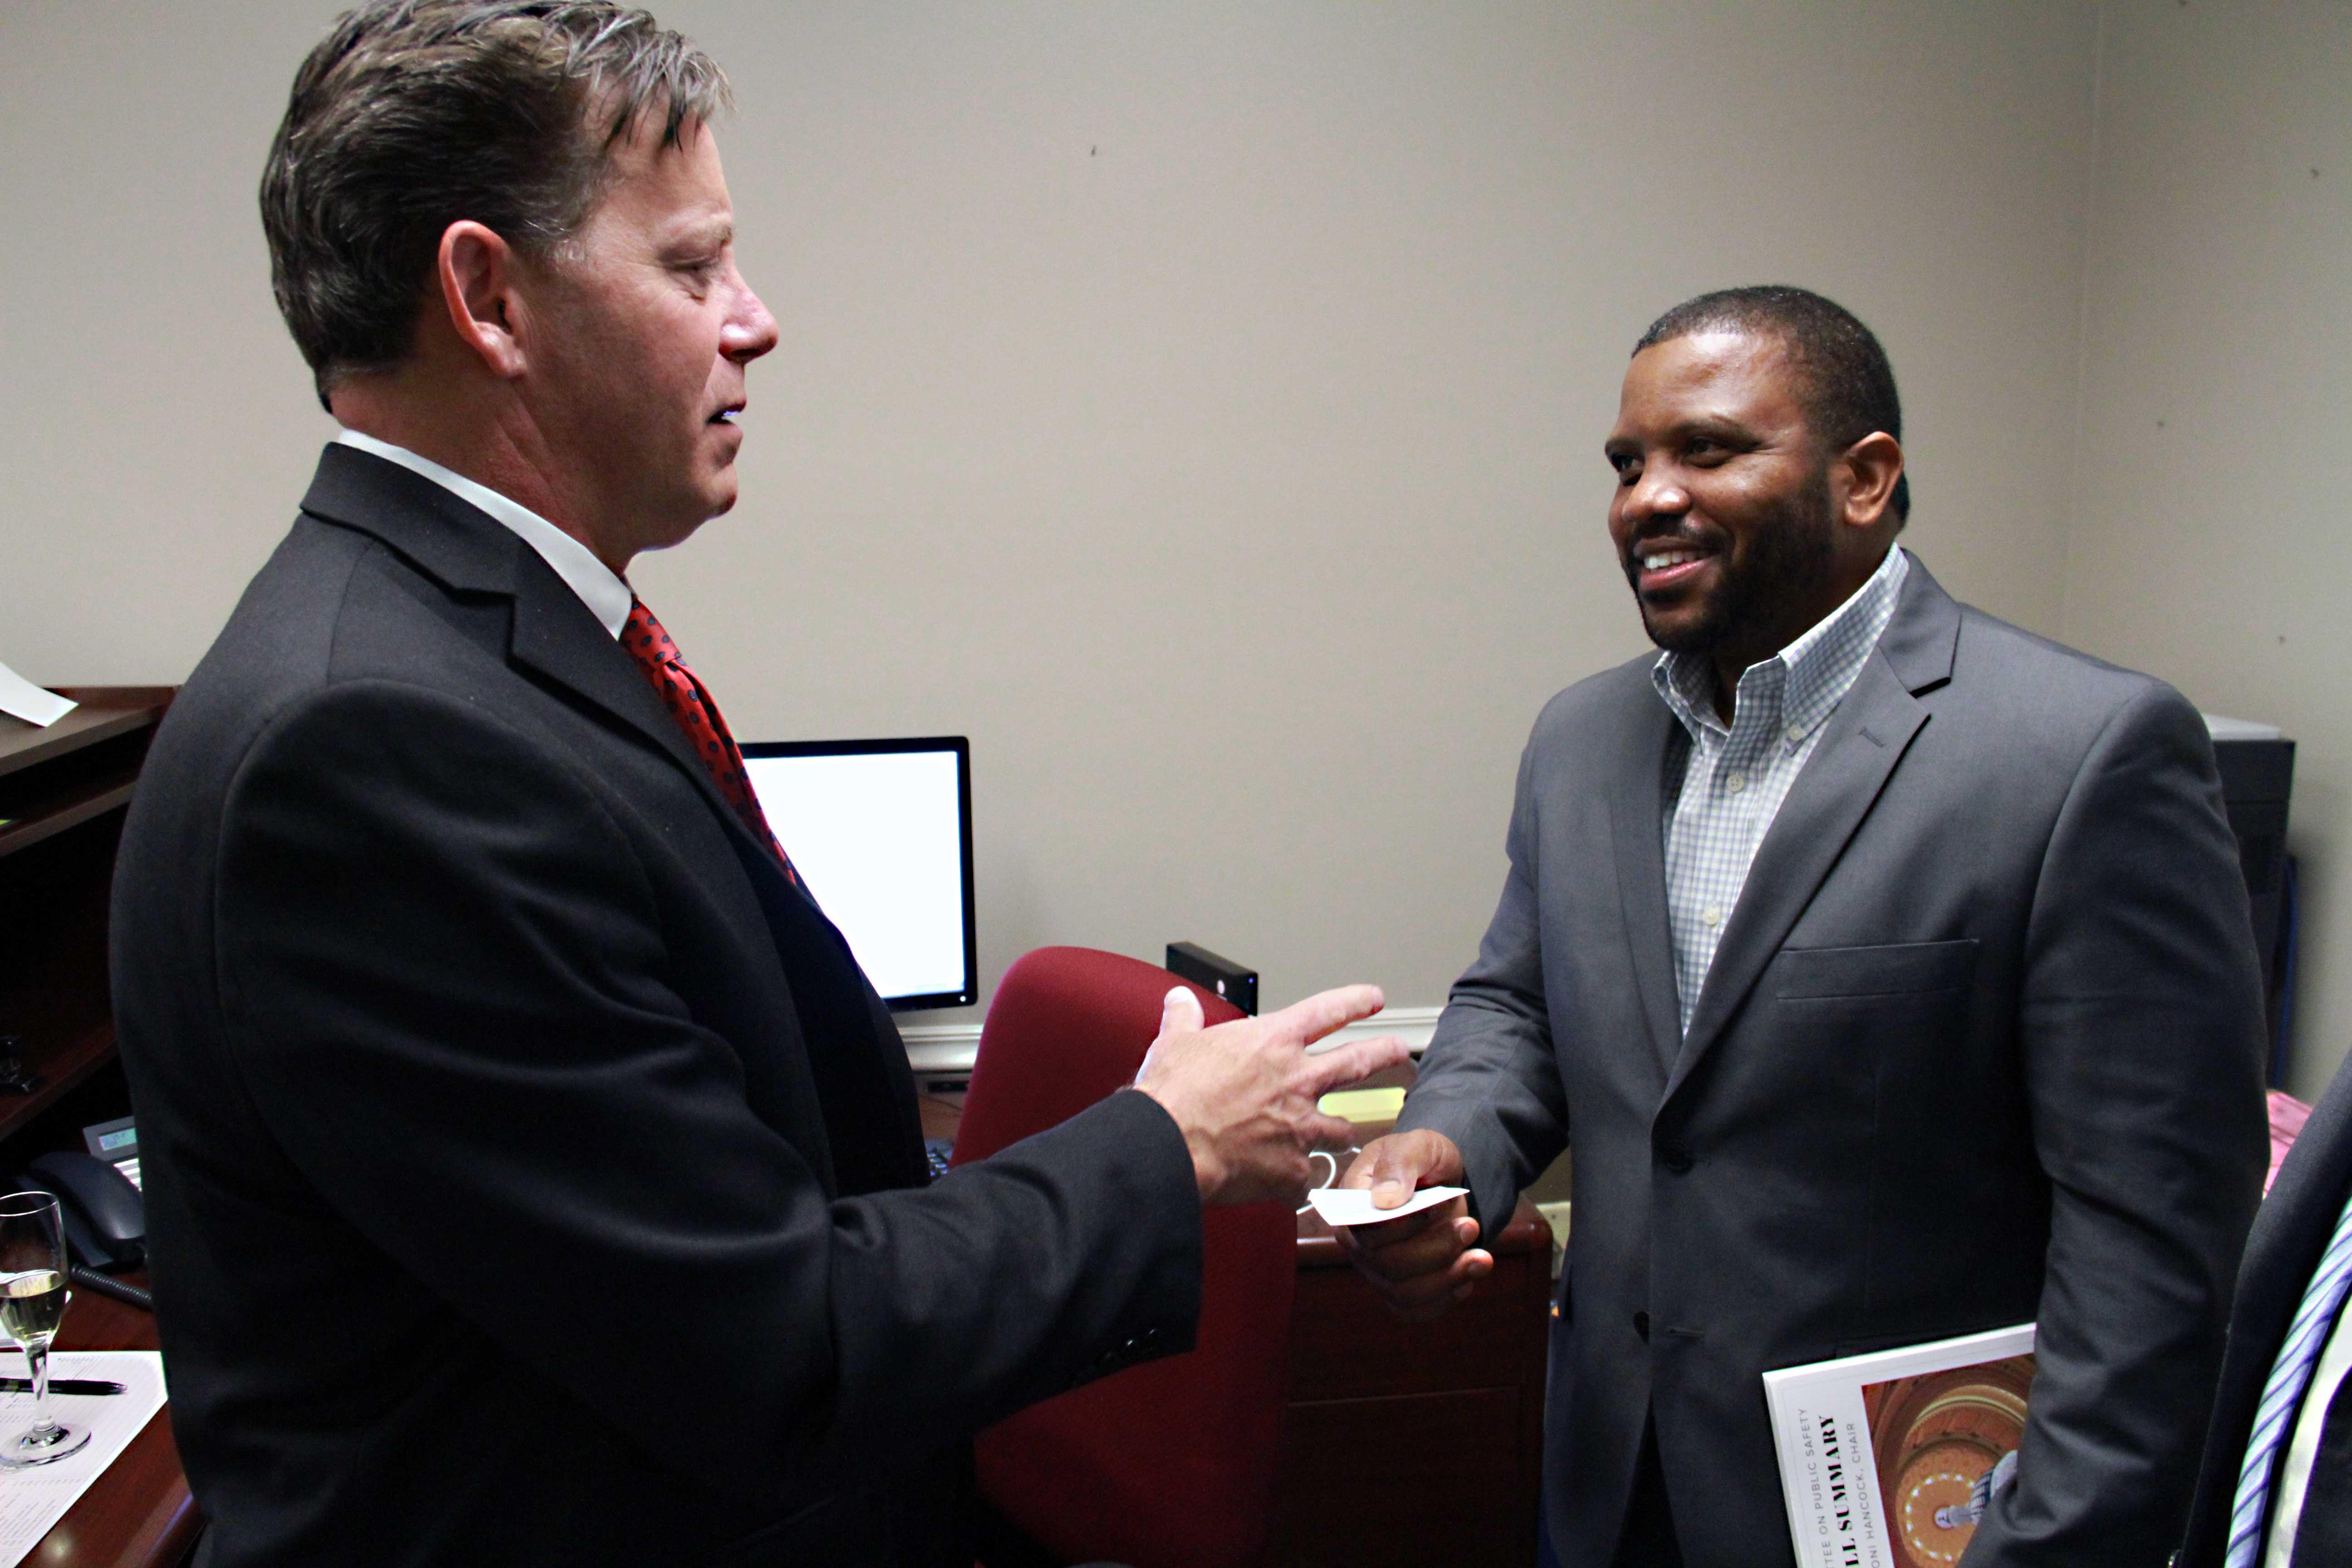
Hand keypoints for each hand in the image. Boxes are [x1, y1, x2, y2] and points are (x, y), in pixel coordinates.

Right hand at [1134, 984, 1409, 1205]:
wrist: (1169, 1146)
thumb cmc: (1171, 1095)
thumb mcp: (1175, 1044)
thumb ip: (1185, 1019)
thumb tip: (1179, 999)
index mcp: (1272, 1042)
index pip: (1327, 1011)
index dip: (1356, 1002)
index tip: (1374, 1000)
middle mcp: (1297, 1079)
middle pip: (1358, 1062)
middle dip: (1385, 1053)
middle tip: (1400, 1050)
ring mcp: (1301, 1126)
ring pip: (1342, 1128)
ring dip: (1340, 1130)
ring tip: (1340, 1134)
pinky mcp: (1293, 1168)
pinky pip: (1307, 1177)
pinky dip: (1299, 1181)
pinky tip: (1290, 1186)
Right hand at [1331, 1130, 1491, 1321]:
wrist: (1443, 1180)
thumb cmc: (1423, 1159)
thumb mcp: (1418, 1146)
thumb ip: (1400, 1164)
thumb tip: (1385, 1199)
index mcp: (1351, 1205)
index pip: (1366, 1231)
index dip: (1405, 1227)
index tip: (1440, 1206)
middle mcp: (1358, 1244)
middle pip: (1388, 1266)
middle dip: (1435, 1249)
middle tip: (1470, 1226)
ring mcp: (1377, 1271)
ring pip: (1404, 1294)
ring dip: (1447, 1278)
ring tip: (1482, 1257)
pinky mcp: (1400, 1291)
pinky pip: (1417, 1310)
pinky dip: (1447, 1298)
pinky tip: (1469, 1273)